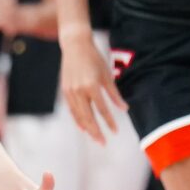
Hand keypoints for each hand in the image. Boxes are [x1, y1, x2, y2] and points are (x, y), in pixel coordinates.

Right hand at [59, 29, 127, 144]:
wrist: (75, 46)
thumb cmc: (94, 58)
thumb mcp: (106, 75)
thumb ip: (114, 94)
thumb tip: (124, 109)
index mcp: (91, 86)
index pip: (102, 109)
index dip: (109, 122)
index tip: (115, 131)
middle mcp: (78, 91)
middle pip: (88, 117)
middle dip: (96, 131)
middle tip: (103, 143)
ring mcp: (70, 91)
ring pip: (78, 115)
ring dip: (87, 128)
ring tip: (94, 137)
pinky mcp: (65, 91)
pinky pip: (72, 109)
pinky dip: (77, 119)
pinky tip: (83, 127)